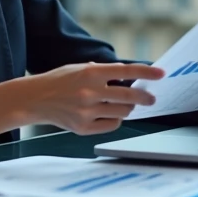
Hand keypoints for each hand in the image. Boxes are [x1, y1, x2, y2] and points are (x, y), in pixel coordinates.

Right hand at [0, 62, 164, 137]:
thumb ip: (103, 71)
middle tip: (151, 98)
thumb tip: (127, 75)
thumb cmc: (60, 81)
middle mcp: (90, 92)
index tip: (162, 74)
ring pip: (122, 112)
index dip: (147, 72)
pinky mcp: (83, 128)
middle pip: (129, 96)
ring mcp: (87, 112)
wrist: (35, 100)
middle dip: (145, 97)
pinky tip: (108, 113)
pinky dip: (114, 119)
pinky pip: (112, 124)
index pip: (126, 71)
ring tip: (122, 104)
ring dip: (127, 108)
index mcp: (90, 73)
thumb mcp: (80, 68)